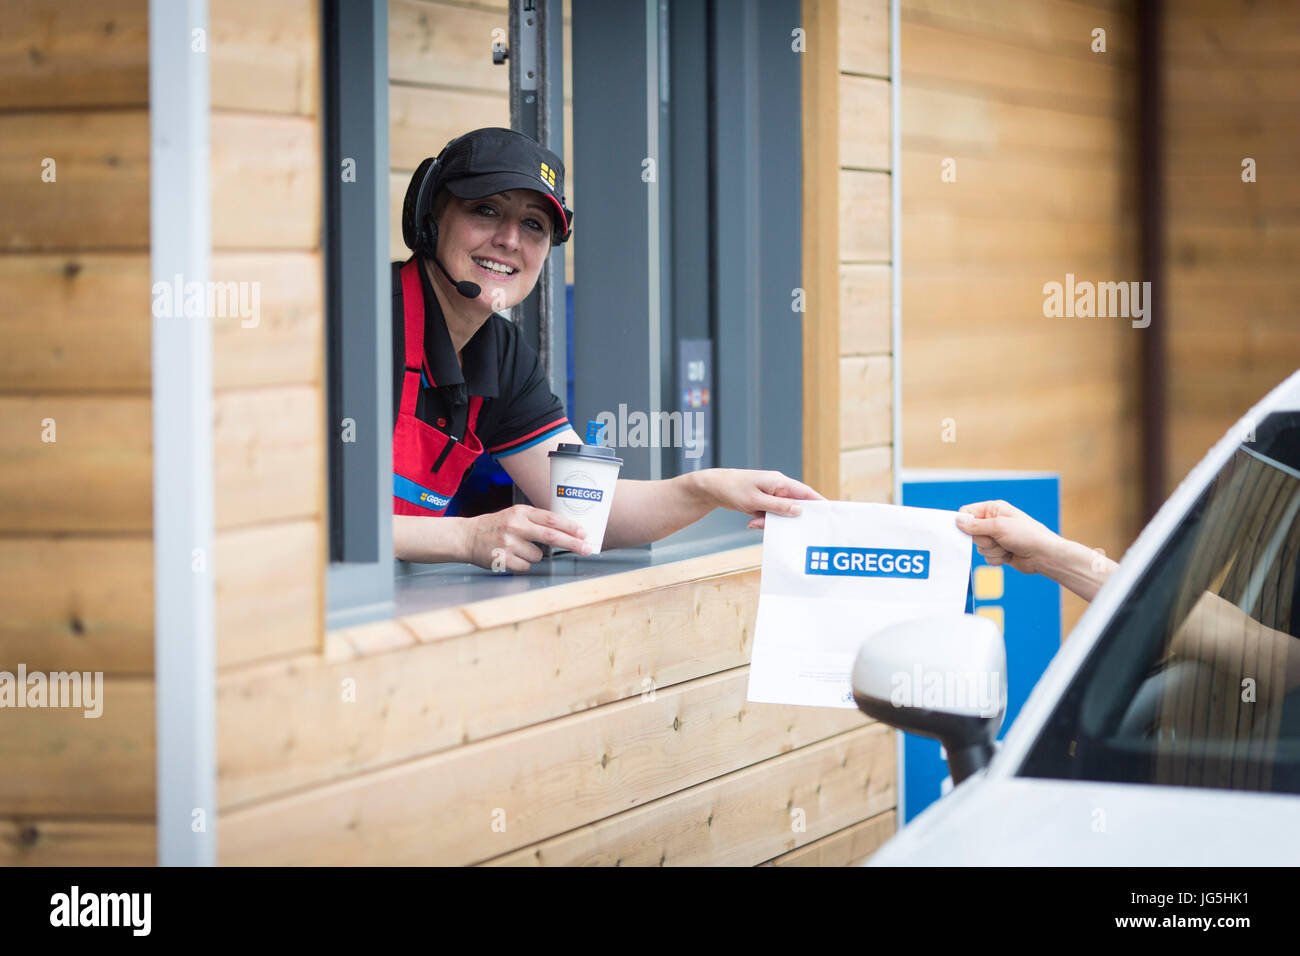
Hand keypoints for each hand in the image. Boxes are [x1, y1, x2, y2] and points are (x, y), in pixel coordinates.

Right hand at [462, 504, 592, 571]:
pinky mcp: (502, 559)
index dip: (570, 527)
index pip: (551, 519)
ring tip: (518, 548)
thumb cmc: (496, 525)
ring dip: (535, 555)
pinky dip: (522, 564)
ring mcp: (508, 543)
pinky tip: (511, 556)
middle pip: (551, 536)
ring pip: (538, 555)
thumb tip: (567, 530)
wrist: (467, 536)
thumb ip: (537, 520)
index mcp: (521, 512)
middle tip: (587, 549)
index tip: (584, 533)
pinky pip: (525, 566)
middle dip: (573, 543)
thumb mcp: (516, 515)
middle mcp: (515, 526)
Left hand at [693, 468, 824, 529]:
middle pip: (795, 505)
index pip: (806, 493)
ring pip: (782, 513)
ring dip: (771, 522)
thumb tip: (800, 510)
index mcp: (780, 482)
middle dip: (791, 519)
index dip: (819, 503)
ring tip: (755, 522)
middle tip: (790, 530)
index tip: (830, 514)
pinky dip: (763, 521)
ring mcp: (771, 495)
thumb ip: (778, 507)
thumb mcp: (756, 501)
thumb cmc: (734, 490)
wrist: (713, 488)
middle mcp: (778, 487)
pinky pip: (771, 515)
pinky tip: (751, 522)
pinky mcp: (763, 502)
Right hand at [955, 499, 1062, 575]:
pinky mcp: (999, 551)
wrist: (1044, 555)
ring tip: (1007, 547)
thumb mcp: (999, 526)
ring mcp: (996, 537)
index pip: (967, 513)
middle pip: (971, 533)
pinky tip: (1010, 555)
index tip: (968, 531)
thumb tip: (957, 520)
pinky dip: (997, 558)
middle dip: (984, 540)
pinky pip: (987, 557)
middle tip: (997, 539)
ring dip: (993, 550)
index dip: (965, 523)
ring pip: (979, 547)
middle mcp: (993, 522)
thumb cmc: (1027, 536)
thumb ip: (976, 525)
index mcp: (993, 509)